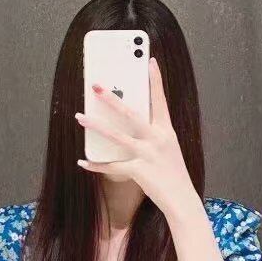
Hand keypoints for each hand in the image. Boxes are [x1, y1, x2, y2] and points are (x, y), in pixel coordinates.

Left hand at [75, 56, 200, 220]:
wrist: (182, 200)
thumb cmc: (174, 176)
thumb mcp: (168, 150)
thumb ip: (153, 137)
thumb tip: (130, 128)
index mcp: (167, 131)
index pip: (160, 100)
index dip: (155, 80)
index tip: (149, 60)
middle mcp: (157, 139)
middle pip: (130, 113)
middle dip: (111, 98)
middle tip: (95, 85)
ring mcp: (147, 154)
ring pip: (116, 135)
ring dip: (95, 125)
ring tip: (79, 116)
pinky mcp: (139, 171)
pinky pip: (112, 166)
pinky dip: (96, 165)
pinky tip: (83, 162)